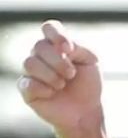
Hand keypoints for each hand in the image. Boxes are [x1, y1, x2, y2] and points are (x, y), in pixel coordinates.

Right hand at [18, 20, 102, 134]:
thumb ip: (78, 48)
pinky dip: (43, 88)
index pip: (49, 27)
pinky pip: (26, 83)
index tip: (69, 49)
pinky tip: (52, 93)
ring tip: (62, 84)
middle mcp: (41, 55)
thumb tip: (60, 46)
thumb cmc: (88, 83)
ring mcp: (32, 72)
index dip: (56, 34)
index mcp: (58, 45)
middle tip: (72, 74)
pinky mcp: (26, 89)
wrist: (85, 110)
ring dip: (51, 74)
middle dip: (58, 61)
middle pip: (38, 46)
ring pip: (29, 62)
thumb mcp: (91, 60)